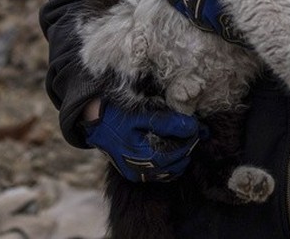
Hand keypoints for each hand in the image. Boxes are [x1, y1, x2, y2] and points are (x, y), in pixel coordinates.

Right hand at [84, 102, 203, 181]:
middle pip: (177, 162)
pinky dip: (170, 163)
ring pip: (171, 171)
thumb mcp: (141, 114)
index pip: (178, 150)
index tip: (196, 123)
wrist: (94, 123)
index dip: (190, 135)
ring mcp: (137, 174)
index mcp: (143, 154)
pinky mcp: (135, 175)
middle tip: (193, 129)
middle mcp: (140, 169)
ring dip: (181, 155)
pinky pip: (161, 174)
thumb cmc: (117, 114)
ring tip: (182, 138)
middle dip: (188, 145)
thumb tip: (192, 126)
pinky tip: (171, 149)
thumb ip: (167, 121)